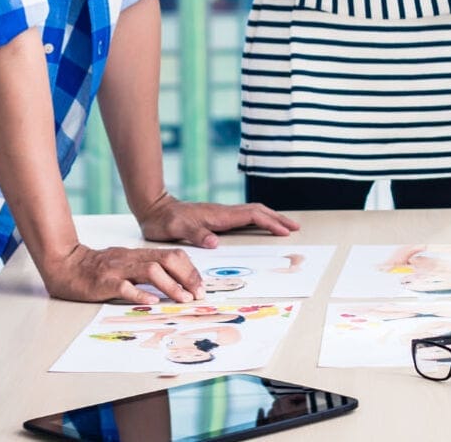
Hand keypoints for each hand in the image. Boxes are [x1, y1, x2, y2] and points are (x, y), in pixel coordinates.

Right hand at [38, 242, 202, 304]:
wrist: (66, 264)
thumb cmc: (98, 267)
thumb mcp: (126, 262)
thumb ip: (146, 268)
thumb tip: (174, 281)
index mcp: (139, 254)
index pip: (172, 256)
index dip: (190, 270)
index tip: (201, 286)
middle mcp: (132, 259)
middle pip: (167, 260)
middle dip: (187, 277)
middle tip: (198, 294)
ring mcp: (118, 269)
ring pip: (150, 271)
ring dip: (170, 286)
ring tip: (182, 299)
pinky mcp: (104, 282)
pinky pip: (124, 286)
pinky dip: (140, 294)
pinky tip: (152, 302)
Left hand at [139, 195, 299, 248]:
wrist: (155, 208)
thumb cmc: (165, 221)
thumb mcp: (177, 229)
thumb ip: (196, 235)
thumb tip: (215, 242)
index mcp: (219, 215)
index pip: (252, 216)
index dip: (270, 223)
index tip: (285, 232)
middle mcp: (224, 212)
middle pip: (258, 211)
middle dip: (278, 218)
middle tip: (296, 227)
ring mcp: (222, 214)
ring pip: (253, 212)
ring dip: (271, 218)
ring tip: (286, 226)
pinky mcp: (218, 217)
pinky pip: (245, 216)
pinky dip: (259, 219)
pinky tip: (262, 225)